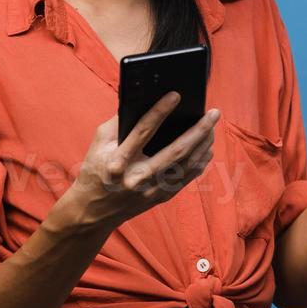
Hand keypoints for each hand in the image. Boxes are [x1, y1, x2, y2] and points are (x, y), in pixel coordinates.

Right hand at [60, 92, 220, 230]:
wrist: (92, 212)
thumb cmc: (95, 171)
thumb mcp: (98, 145)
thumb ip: (118, 123)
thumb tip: (141, 99)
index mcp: (117, 162)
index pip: (142, 132)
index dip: (159, 112)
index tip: (175, 95)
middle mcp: (137, 178)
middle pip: (176, 152)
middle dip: (199, 130)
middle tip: (214, 113)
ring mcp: (151, 190)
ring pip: (187, 166)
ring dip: (204, 144)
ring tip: (213, 127)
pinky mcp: (160, 197)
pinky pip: (187, 178)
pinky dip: (200, 161)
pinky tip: (207, 147)